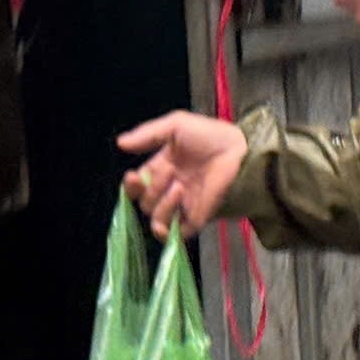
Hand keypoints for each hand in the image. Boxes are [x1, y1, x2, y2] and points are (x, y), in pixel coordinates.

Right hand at [118, 111, 247, 238]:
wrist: (239, 151)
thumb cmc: (210, 136)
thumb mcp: (175, 125)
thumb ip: (148, 134)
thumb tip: (120, 144)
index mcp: (161, 169)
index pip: (136, 186)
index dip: (131, 185)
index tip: (134, 176)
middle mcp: (169, 190)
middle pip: (144, 202)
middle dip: (152, 188)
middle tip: (171, 172)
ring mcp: (184, 206)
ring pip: (156, 219)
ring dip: (161, 204)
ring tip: (179, 186)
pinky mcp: (197, 219)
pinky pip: (175, 233)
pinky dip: (169, 225)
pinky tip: (178, 202)